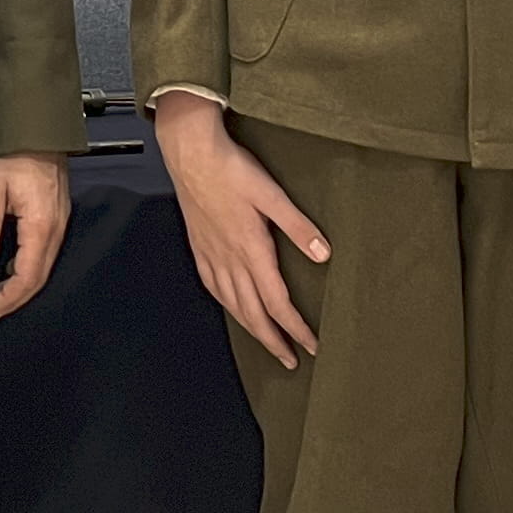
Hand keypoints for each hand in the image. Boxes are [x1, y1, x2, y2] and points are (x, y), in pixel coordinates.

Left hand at [0, 153, 70, 322]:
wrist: (36, 128)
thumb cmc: (13, 153)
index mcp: (41, 225)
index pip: (27, 276)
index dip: (9, 299)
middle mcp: (57, 227)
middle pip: (40, 277)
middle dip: (16, 298)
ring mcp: (61, 221)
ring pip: (45, 265)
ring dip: (23, 283)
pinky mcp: (58, 214)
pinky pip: (47, 250)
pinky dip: (30, 266)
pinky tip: (12, 266)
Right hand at [153, 92, 324, 368]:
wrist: (190, 152)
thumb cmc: (230, 168)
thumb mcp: (272, 194)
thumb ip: (298, 226)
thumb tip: (323, 254)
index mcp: (250, 250)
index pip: (277, 302)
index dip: (295, 329)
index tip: (310, 346)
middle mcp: (229, 259)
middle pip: (253, 313)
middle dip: (273, 340)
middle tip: (289, 360)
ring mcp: (211, 254)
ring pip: (232, 303)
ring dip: (251, 328)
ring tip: (265, 341)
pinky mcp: (199, 245)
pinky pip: (212, 286)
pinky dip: (225, 304)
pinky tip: (230, 305)